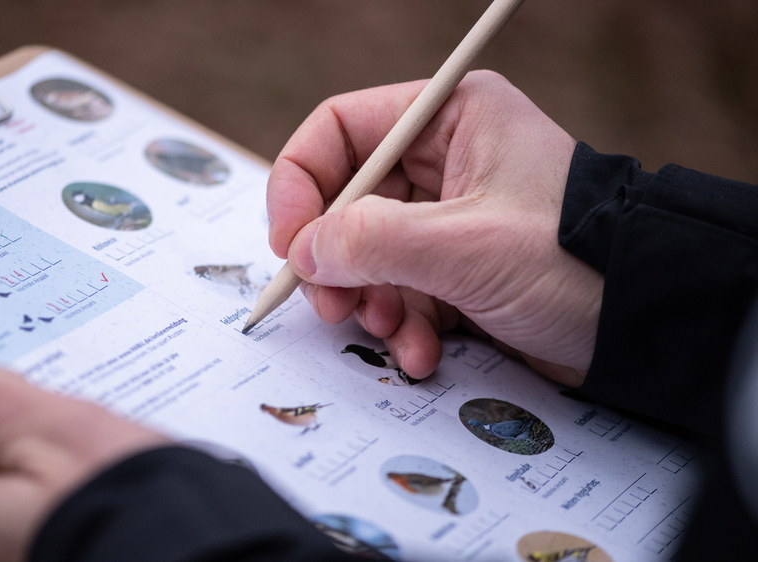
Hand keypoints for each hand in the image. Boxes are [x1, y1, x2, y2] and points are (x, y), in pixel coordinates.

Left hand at [0, 367, 169, 561]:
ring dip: (53, 453)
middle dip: (17, 423)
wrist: (200, 560)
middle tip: (63, 398)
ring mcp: (12, 554)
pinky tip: (112, 471)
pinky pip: (52, 506)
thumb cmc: (130, 514)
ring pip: (20, 482)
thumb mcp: (54, 430)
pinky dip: (76, 483)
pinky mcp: (57, 553)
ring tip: (100, 438)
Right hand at [267, 71, 602, 385]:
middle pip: (346, 200)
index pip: (342, 129)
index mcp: (451, 118)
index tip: (290, 242)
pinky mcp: (456, 267)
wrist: (644, 326)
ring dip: (370, 301)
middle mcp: (445, 160)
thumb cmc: (575, 261)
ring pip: (368, 252)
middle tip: (331, 303)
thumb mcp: (464, 246)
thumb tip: (305, 251)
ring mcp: (449, 217)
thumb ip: (372, 242)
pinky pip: (401, 289)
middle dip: (336, 258)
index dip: (301, 182)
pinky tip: (422, 350)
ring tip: (391, 330)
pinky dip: (402, 324)